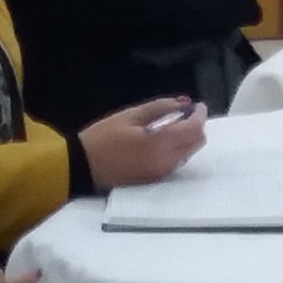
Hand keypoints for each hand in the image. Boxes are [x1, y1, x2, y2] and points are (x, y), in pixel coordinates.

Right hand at [81, 96, 210, 188]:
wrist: (83, 166)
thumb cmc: (103, 137)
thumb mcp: (130, 115)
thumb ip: (161, 107)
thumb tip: (185, 103)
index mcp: (160, 144)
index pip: (194, 129)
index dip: (200, 115)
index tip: (197, 105)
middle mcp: (166, 162)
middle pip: (197, 143)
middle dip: (196, 126)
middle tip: (184, 114)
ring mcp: (162, 174)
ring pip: (189, 153)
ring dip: (187, 138)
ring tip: (172, 125)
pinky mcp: (155, 180)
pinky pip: (177, 162)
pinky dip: (178, 149)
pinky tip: (164, 140)